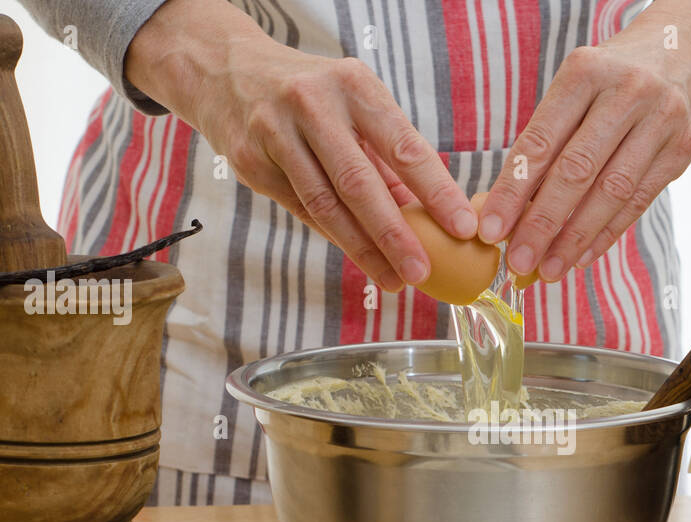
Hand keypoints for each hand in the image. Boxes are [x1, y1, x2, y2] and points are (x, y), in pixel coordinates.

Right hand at [125, 0, 475, 291]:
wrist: (227, 72)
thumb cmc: (312, 94)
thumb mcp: (355, 104)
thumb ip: (389, 157)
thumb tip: (432, 214)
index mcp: (353, 85)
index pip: (403, 146)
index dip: (436, 191)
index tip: (464, 226)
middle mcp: (312, 105)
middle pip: (359, 183)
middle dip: (395, 235)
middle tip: (421, 272)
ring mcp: (276, 134)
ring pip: (325, 205)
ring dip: (363, 250)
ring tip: (394, 280)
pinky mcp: (251, 162)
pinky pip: (302, 210)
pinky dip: (335, 236)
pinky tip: (361, 257)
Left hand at [477, 0, 690, 282]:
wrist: (688, 49)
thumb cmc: (614, 78)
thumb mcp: (578, 86)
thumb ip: (548, 138)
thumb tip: (510, 209)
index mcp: (585, 72)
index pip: (540, 142)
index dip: (513, 191)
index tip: (491, 230)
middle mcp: (626, 92)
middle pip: (576, 171)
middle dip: (542, 224)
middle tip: (517, 262)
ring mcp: (660, 119)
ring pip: (611, 192)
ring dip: (575, 238)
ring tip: (548, 269)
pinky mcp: (683, 148)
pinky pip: (639, 201)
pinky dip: (607, 234)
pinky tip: (582, 257)